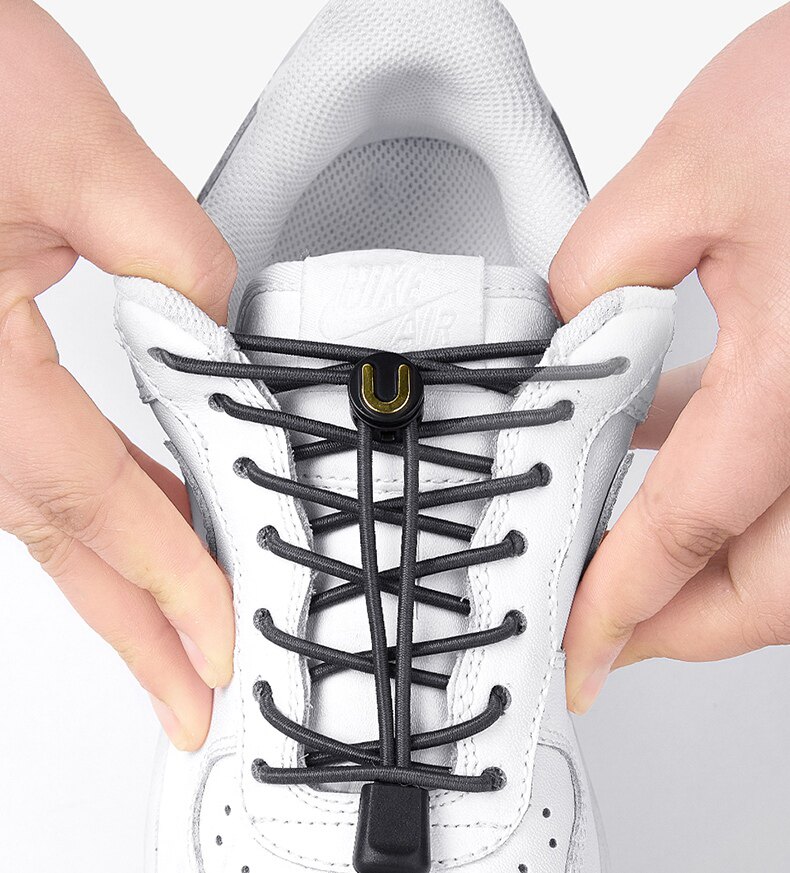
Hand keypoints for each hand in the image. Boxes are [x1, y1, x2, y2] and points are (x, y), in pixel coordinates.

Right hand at [0, 1, 236, 747]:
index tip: (222, 639)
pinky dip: (92, 502)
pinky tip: (140, 520)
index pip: (84, 495)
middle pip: (52, 536)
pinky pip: (31, 458)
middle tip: (189, 699)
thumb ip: (175, 255)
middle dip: (133, 626)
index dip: (165, 574)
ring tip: (180, 631)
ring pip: (39, 508)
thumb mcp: (70, 149)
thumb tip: (228, 336)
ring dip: (118, 572)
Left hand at [550, 4, 789, 713]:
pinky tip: (666, 441)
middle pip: (771, 585)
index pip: (692, 531)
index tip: (581, 652)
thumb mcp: (696, 164)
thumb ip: (603, 264)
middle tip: (607, 632)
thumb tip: (569, 334)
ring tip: (622, 554)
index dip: (624, 605)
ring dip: (708, 564)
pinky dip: (732, 487)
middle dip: (682, 624)